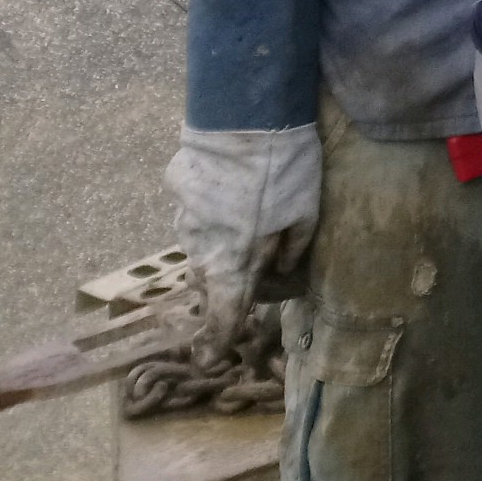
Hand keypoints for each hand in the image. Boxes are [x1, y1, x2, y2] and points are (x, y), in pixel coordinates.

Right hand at [166, 125, 320, 349]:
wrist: (243, 120)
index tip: (209, 360)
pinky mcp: (176, 191)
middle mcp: (201, 250)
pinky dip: (209, 212)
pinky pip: (193, 213)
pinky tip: (228, 192)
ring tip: (240, 230)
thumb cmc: (284, 172)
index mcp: (233, 264)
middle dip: (222, 289)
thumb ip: (292, 249)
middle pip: (209, 283)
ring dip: (216, 247)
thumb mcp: (304, 215)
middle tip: (239, 284)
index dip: (217, 341)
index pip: (223, 316)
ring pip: (198, 247)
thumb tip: (281, 268)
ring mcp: (183, 220)